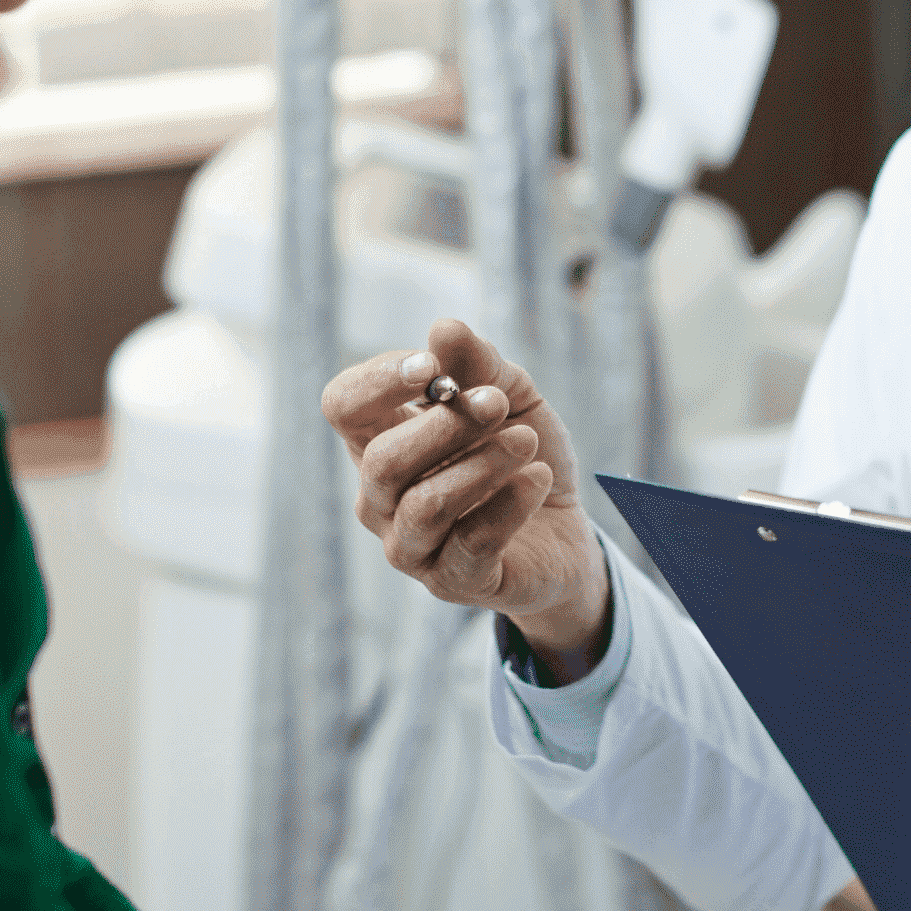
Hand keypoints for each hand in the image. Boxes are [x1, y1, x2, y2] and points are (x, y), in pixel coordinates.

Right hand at [320, 317, 609, 673]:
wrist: (567, 528)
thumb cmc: (521, 451)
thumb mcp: (510, 394)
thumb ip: (478, 363)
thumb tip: (443, 328)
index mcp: (380, 439)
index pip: (343, 405)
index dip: (380, 381)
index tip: (433, 366)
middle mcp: (380, 497)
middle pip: (383, 461)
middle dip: (445, 426)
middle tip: (497, 403)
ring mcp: (410, 545)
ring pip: (425, 505)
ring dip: (482, 465)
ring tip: (527, 442)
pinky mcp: (452, 582)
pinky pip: (472, 542)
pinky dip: (511, 503)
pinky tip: (539, 479)